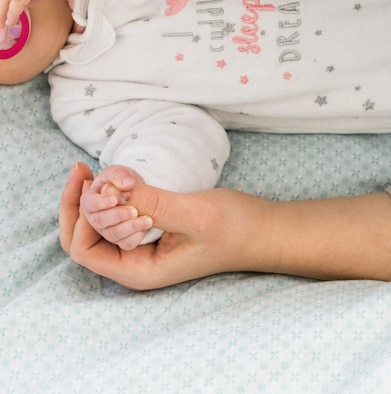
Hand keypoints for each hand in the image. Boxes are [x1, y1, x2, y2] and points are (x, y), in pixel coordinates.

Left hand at [60, 162, 269, 289]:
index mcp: (139, 271)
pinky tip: (117, 178)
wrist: (263, 231)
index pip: (84, 249)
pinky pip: (118, 218)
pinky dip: (112, 198)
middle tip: (82, 168)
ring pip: (98, 227)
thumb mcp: (195, 214)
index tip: (101, 185)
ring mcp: (143, 250)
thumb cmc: (236, 229)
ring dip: (93, 199)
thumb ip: (154, 203)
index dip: (83, 217)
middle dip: (78, 204)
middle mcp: (135, 265)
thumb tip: (109, 188)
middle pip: (83, 239)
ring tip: (98, 170)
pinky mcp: (153, 234)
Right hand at [82, 164, 151, 249]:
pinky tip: (147, 226)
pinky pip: (126, 243)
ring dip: (131, 227)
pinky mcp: (121, 239)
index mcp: (91, 199)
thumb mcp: (121, 173)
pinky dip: (136, 236)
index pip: (88, 203)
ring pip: (113, 234)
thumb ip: (120, 175)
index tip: (114, 199)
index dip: (100, 203)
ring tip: (148, 219)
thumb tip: (127, 185)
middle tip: (134, 210)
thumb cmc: (124, 180)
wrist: (139, 191)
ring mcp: (108, 230)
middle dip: (117, 216)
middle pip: (99, 222)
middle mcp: (96, 217)